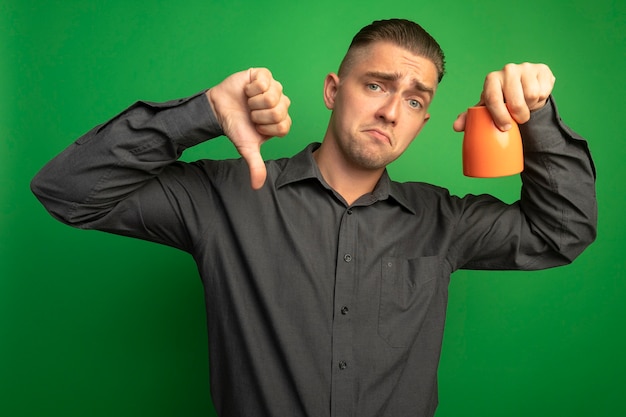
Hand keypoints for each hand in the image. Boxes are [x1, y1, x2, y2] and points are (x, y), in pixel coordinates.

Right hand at [207, 68, 291, 188]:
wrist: (218, 110)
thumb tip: (257, 187)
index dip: (266, 126)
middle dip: (259, 114)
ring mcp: (274, 88)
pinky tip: (247, 91)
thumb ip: (256, 166)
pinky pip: (265, 80)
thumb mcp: (246, 148)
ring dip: (254, 101)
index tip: (256, 126)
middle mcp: (281, 104)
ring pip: (273, 95)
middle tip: (250, 114)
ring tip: (248, 102)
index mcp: (281, 121)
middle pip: (279, 110)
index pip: (283, 125)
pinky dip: (252, 88)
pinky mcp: (264, 75)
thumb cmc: (235, 127)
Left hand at [453, 63, 555, 131]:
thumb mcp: (486, 109)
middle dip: (518, 115)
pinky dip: (541, 99)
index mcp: (491, 79)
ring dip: (530, 107)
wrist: (524, 90)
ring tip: (525, 105)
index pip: (493, 99)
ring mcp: (525, 67)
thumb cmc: (502, 101)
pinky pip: (544, 91)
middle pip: (516, 101)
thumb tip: (456, 127)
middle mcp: (507, 70)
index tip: (505, 128)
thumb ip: (470, 118)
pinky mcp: (542, 69)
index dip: (499, 116)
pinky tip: (535, 97)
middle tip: (518, 119)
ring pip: (531, 96)